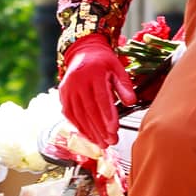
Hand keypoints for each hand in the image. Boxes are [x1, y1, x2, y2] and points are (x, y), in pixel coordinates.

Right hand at [59, 34, 136, 148]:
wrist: (83, 51)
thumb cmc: (102, 61)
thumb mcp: (117, 68)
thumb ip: (124, 85)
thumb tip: (131, 102)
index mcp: (93, 73)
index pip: (100, 98)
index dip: (107, 115)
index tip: (114, 129)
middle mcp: (78, 81)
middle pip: (89, 109)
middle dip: (100, 128)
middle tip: (111, 141)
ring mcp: (68, 89)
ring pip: (79, 115)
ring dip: (90, 132)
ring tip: (102, 144)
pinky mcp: (63, 95)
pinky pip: (70, 115)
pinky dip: (79, 127)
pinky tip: (89, 136)